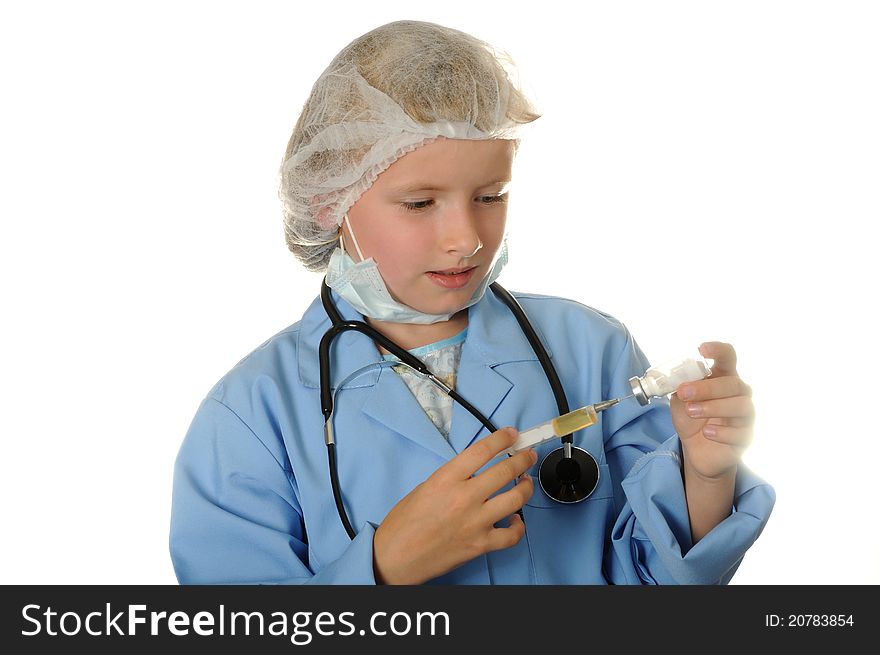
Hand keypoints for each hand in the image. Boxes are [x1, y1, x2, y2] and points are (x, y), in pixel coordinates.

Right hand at [372, 427, 535, 584]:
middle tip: (527, 455)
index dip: (502, 438)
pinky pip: (512, 535)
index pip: (482, 451)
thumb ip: (451, 477)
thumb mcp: (424, 488)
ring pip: (516, 498)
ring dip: (526, 487)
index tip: (511, 434)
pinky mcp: (480, 545)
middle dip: (522, 459)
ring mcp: (475, 522)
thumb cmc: (403, 525)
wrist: (394, 558)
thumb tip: (474, 471)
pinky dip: (519, 526)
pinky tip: (516, 519)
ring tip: (526, 482)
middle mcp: (463, 498)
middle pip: (505, 471)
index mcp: (446, 480)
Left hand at [669, 342, 754, 479]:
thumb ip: (680, 387)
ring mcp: (745, 416)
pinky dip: (722, 432)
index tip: (701, 348)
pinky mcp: (746, 438)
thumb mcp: (680, 401)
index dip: (718, 350)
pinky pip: (742, 433)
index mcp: (723, 378)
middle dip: (707, 387)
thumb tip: (677, 379)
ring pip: (742, 406)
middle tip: (684, 392)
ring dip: (714, 407)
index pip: (728, 357)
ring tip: (691, 412)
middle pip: (733, 383)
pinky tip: (707, 432)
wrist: (697, 450)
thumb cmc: (691, 419)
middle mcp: (739, 394)